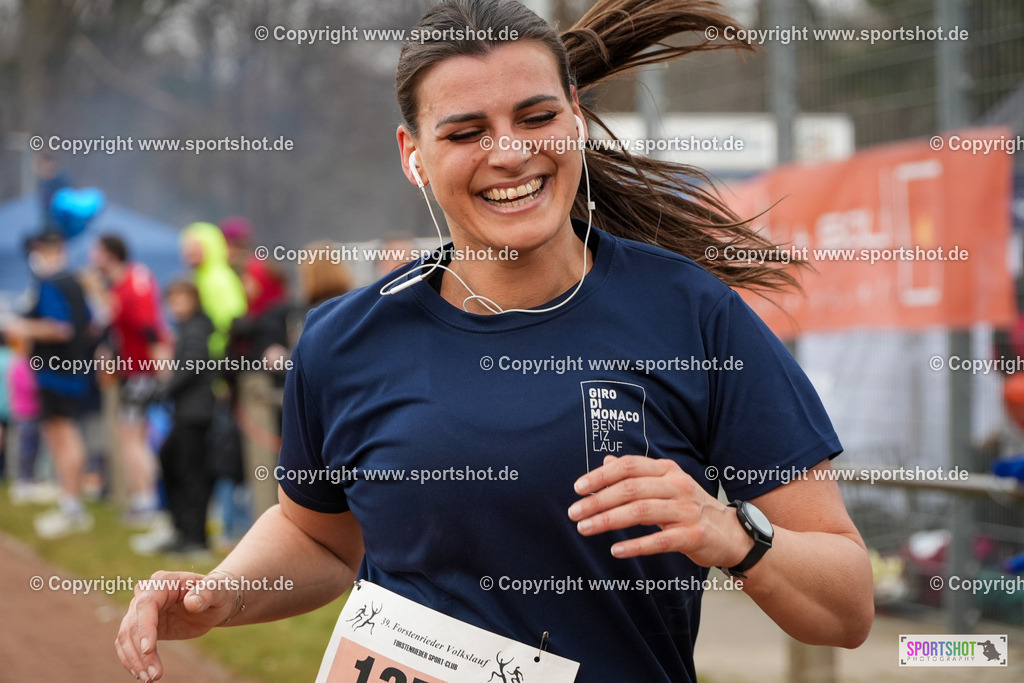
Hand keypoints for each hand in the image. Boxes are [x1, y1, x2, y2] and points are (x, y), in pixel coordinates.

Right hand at [115, 570, 236, 680]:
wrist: (214, 601)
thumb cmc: (217, 592)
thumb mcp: (218, 591)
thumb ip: (206, 593)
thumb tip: (192, 602)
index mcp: (163, 582)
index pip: (146, 605)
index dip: (145, 628)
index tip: (148, 650)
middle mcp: (146, 594)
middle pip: (132, 624)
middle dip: (140, 652)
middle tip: (154, 675)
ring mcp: (141, 611)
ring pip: (126, 636)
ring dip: (134, 660)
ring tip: (149, 678)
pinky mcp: (141, 627)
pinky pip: (127, 644)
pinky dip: (131, 660)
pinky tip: (142, 674)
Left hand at [568, 455, 752, 567]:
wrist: (731, 534)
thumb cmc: (690, 508)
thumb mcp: (665, 485)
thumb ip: (637, 475)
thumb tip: (606, 461)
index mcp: (667, 470)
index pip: (629, 466)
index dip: (601, 475)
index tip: (577, 488)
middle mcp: (677, 485)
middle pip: (631, 488)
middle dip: (598, 500)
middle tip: (574, 513)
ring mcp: (687, 510)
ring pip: (641, 512)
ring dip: (608, 520)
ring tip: (585, 528)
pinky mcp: (694, 535)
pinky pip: (659, 540)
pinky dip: (636, 545)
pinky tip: (617, 550)